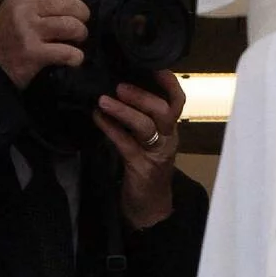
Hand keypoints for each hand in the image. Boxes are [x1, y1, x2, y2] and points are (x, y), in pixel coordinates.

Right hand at [0, 0, 88, 89]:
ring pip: (70, 25)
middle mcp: (24, 11)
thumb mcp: (10, 12)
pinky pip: (67, 52)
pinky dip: (76, 56)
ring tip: (78, 38)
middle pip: (66, 2)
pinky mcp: (34, 54)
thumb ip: (31, 2)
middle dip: (82, 12)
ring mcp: (29, 32)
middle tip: (82, 20)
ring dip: (81, 33)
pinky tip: (74, 58)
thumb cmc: (2, 40)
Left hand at [96, 72, 186, 229]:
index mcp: (171, 130)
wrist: (149, 209)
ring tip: (103, 100)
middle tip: (119, 85)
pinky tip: (98, 118)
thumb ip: (140, 120)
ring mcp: (156, 154)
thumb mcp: (147, 142)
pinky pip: (126, 144)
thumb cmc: (146, 170)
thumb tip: (118, 91)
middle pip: (164, 111)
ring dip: (123, 111)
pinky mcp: (141, 168)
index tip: (155, 67)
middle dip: (142, 95)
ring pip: (145, 126)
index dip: (169, 84)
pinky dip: (111, 129)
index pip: (177, 101)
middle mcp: (168, 139)